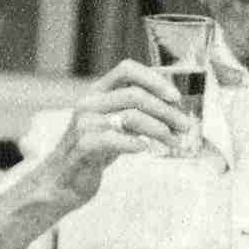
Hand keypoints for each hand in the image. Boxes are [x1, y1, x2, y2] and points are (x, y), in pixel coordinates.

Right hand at [25, 61, 194, 210]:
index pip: (126, 69)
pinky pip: (117, 139)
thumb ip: (135, 112)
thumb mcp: (114, 124)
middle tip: (185, 126)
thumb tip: (173, 108)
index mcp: (97, 91)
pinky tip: (146, 149)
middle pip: (135, 95)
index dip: (154, 79)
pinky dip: (137, 143)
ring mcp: (84, 123)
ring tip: (174, 142)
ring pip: (131, 117)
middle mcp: (88, 102)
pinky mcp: (83, 146)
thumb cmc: (95, 151)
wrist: (64, 180)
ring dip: (160, 129)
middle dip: (166, 111)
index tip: (175, 97)